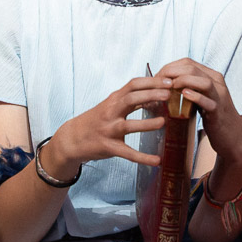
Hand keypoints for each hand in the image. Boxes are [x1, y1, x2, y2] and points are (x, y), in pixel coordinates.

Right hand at [43, 75, 179, 176]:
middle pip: (130, 99)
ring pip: (128, 126)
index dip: (151, 82)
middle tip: (168, 94)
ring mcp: (109, 130)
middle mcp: (110, 112)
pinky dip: (143, 158)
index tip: (168, 80)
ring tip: (163, 122)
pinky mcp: (109, 147)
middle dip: (150, 95)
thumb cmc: (95, 120)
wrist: (72, 139)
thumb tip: (154, 93)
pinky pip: (128, 153)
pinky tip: (157, 161)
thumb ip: (131, 100)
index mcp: (113, 100)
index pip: (133, 85)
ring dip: (146, 124)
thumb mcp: (111, 106)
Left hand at [156, 58, 241, 165]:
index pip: (188, 63)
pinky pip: (208, 102)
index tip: (157, 77)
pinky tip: (184, 95)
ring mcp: (219, 97)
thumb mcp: (201, 96)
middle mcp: (217, 83)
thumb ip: (188, 87)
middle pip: (193, 69)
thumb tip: (164, 83)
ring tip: (170, 87)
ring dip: (184, 81)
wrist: (231, 135)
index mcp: (212, 76)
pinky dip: (196, 97)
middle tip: (158, 83)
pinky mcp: (219, 112)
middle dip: (172, 73)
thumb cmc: (212, 115)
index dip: (170, 67)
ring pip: (203, 82)